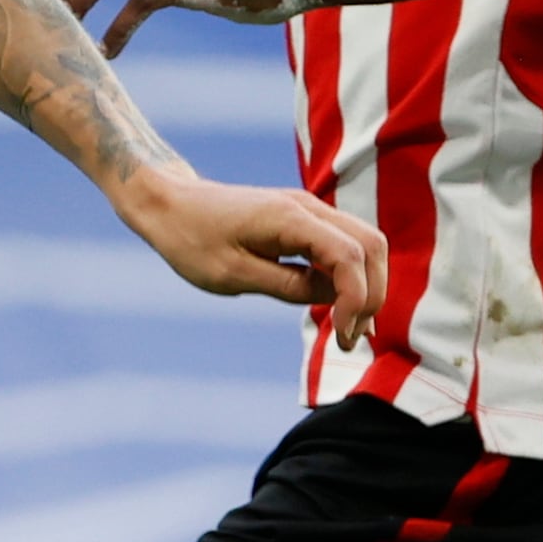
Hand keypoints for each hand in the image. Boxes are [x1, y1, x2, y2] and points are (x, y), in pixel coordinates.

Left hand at [112, 166, 386, 344]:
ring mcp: (310, 210)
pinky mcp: (304, 220)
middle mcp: (309, 207)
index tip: (341, 337)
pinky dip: (351, 275)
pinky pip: (345, 244)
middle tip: (349, 338)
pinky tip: (337, 306)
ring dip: (366, 285)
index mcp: (290, 218)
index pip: (349, 257)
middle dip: (371, 295)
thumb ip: (288, 286)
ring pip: (365, 243)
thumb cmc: (192, 239)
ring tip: (346, 327)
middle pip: (371, 246)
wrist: (171, 203)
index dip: (356, 299)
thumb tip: (334, 298)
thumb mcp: (233, 275)